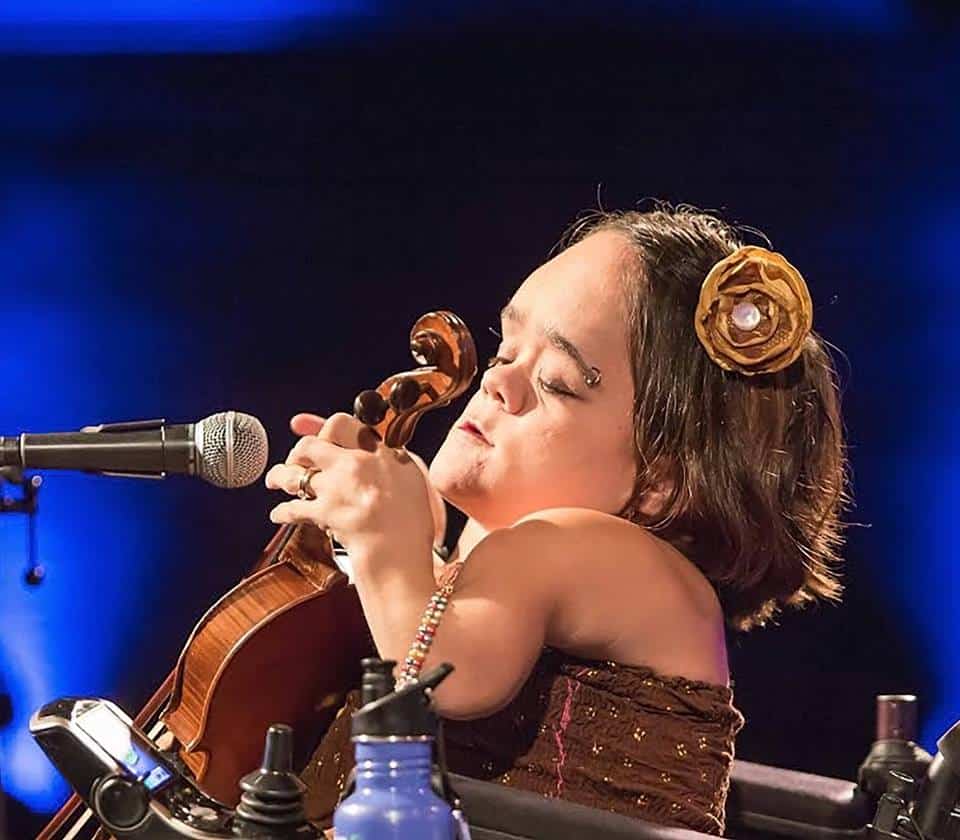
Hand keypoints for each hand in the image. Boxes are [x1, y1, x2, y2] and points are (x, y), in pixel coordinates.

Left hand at [265, 412, 436, 559]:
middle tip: (295, 459)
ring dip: (280, 476)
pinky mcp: (324, 511)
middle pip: (312, 444)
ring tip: (276, 480)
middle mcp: (357, 463)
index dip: (323, 426)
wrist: (401, 554)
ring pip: (294, 473)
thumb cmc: (411, 526)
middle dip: (298, 451)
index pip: (345, 423)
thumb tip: (379, 454)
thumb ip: (393, 462)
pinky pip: (292, 507)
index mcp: (382, 453)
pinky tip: (279, 513)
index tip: (313, 428)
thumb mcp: (414, 482)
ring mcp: (338, 487)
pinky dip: (282, 512)